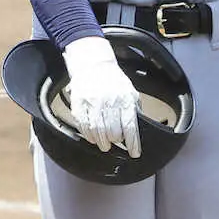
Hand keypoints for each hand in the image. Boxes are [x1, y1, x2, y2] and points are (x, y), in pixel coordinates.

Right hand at [62, 37, 141, 156]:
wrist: (93, 64)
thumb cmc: (113, 80)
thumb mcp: (130, 92)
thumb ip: (135, 110)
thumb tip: (139, 128)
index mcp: (124, 100)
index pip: (130, 127)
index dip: (133, 144)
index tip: (134, 154)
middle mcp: (109, 102)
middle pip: (113, 133)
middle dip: (116, 141)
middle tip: (115, 141)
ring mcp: (93, 104)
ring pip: (98, 133)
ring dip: (102, 142)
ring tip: (104, 144)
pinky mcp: (79, 105)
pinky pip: (84, 127)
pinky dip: (89, 135)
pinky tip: (92, 136)